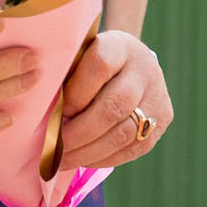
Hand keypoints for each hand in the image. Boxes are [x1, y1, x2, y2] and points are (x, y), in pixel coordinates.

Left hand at [58, 30, 171, 168]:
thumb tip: (43, 117)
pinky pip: (134, 147)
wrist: (130, 62)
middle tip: (54, 148)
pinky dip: (105, 158)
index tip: (54, 114)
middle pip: (113, 106)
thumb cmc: (89, 62)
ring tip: (64, 161)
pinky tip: (83, 160)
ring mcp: (158, 95)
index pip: (99, 67)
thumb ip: (63, 78)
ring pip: (124, 133)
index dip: (75, 95)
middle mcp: (144, 68)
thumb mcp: (76, 57)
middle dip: (79, 133)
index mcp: (119, 45)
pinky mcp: (163, 119)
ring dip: (89, 152)